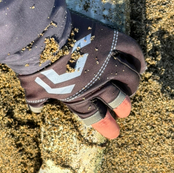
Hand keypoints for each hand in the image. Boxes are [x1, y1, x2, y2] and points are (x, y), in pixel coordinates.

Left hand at [18, 13, 145, 138]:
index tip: (114, 132)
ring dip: (133, 85)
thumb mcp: (32, 89)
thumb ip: (37, 100)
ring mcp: (105, 62)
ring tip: (133, 87)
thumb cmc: (34, 66)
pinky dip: (138, 59)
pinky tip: (140, 66)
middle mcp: (97, 83)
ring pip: (129, 78)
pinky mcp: (110, 41)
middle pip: (117, 99)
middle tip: (125, 110)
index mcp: (78, 97)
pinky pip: (132, 51)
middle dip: (123, 107)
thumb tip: (35, 109)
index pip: (96, 116)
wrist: (40, 39)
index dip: (107, 125)